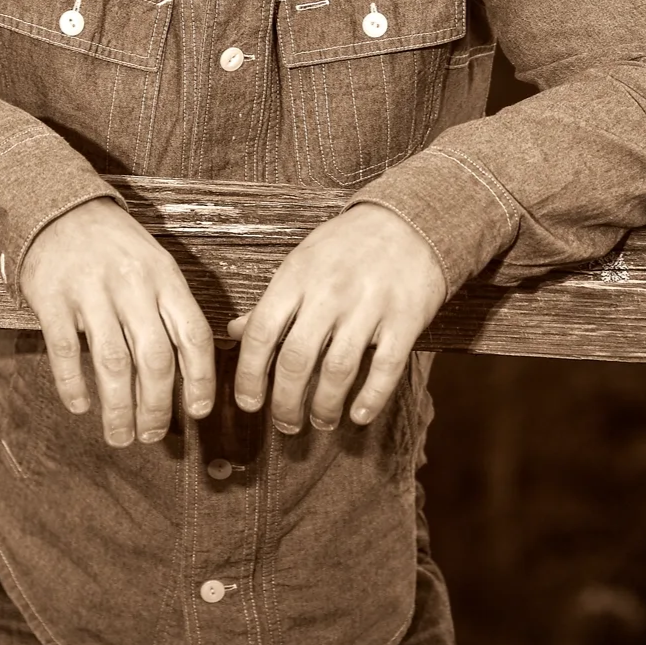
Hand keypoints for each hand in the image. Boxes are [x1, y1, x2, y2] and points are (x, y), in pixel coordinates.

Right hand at [19, 198, 214, 446]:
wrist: (59, 208)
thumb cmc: (115, 245)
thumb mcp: (155, 263)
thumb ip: (172, 307)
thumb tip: (192, 369)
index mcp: (165, 276)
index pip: (193, 334)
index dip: (200, 379)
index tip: (199, 411)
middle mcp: (132, 285)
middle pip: (154, 358)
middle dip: (157, 406)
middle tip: (153, 435)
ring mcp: (91, 291)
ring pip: (112, 363)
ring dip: (119, 408)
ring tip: (120, 435)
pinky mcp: (53, 298)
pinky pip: (64, 351)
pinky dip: (73, 385)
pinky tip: (80, 407)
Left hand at [228, 203, 445, 433]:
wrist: (409, 220)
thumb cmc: (347, 245)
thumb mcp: (301, 262)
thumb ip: (271, 300)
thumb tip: (235, 333)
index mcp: (297, 277)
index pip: (261, 333)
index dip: (250, 375)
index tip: (248, 403)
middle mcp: (329, 292)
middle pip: (297, 359)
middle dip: (286, 402)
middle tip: (285, 424)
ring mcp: (369, 306)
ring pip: (338, 370)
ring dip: (325, 406)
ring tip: (320, 422)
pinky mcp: (405, 318)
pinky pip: (386, 367)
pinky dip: (371, 398)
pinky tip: (359, 415)